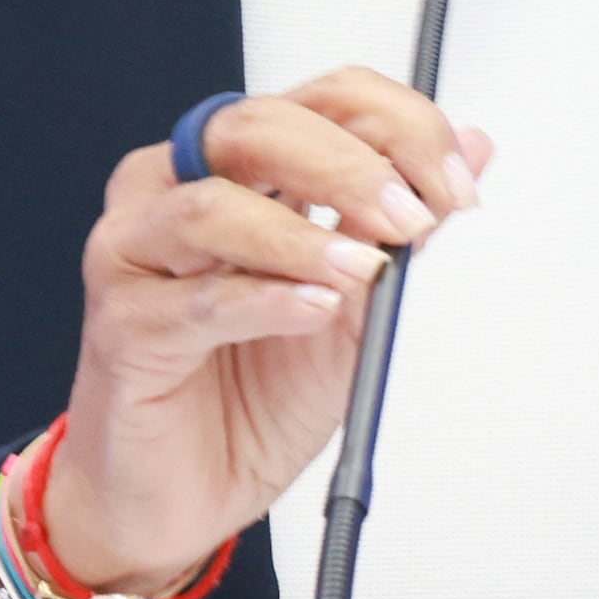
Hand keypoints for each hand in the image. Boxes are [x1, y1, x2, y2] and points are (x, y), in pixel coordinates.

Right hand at [13, 71, 488, 598]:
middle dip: (350, 165)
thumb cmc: (251, 396)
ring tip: (363, 271)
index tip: (452, 181)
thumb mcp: (355, 304)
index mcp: (237, 167)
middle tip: (410, 217)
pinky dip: (266, 299)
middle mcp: (176, 190)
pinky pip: (195, 300)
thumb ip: (401, 222)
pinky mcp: (122, 327)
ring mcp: (136, 253)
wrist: (182, 497)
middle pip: (257, 128)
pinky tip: (312, 308)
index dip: (393, 126)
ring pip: (213, 207)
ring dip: (304, 237)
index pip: (318, 100)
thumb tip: (475, 147)